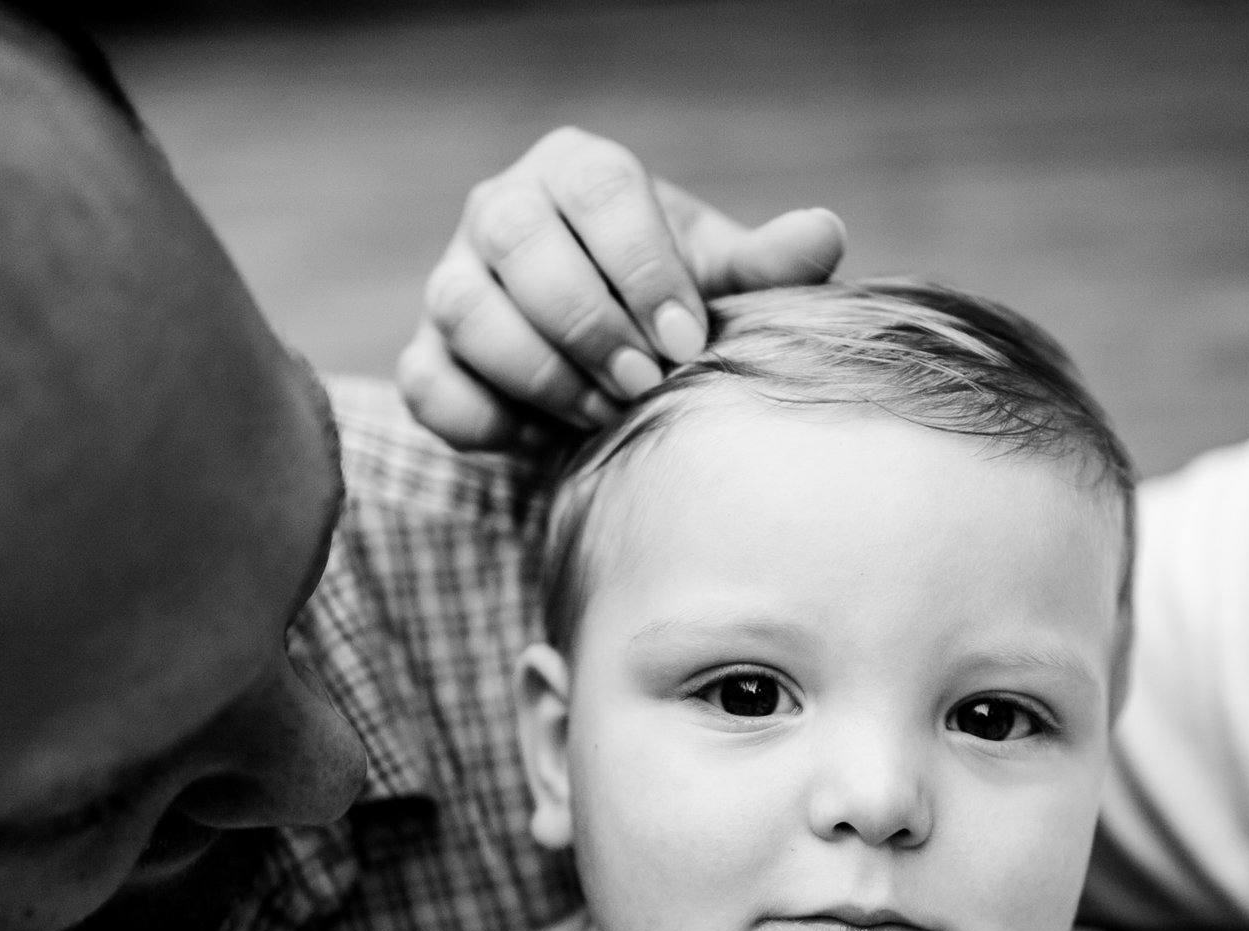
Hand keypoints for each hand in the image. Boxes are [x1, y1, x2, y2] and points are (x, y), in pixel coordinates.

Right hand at [399, 128, 845, 449]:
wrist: (613, 372)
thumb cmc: (673, 308)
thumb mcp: (723, 283)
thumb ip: (766, 265)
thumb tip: (824, 233)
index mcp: (576, 171)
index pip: (598, 187)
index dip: (643, 265)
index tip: (688, 339)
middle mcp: (502, 209)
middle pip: (519, 239)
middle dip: (587, 322)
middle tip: (646, 383)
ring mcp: (451, 281)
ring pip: (466, 310)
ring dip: (540, 373)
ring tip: (604, 415)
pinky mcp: (424, 356)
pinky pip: (430, 386)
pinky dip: (488, 421)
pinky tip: (546, 440)